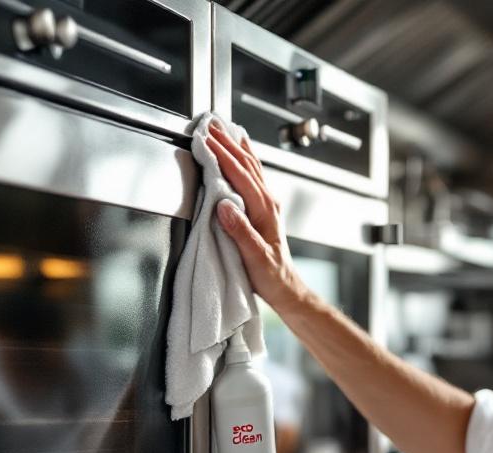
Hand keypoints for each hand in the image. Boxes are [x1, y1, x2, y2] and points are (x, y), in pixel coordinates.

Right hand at [204, 121, 308, 312]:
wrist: (286, 287)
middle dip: (228, 142)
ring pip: (252, 166)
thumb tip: (225, 206)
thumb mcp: (254, 257)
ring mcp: (268, 204)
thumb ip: (240, 231)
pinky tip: (241, 153)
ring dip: (236, 146)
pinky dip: (244, 159)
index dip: (223, 155)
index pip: (241, 174)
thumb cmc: (271, 276)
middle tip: (210, 124)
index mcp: (265, 210)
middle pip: (247, 164)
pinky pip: (253, 176)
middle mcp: (269, 202)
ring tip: (223, 129)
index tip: (206, 139)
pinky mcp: (264, 209)